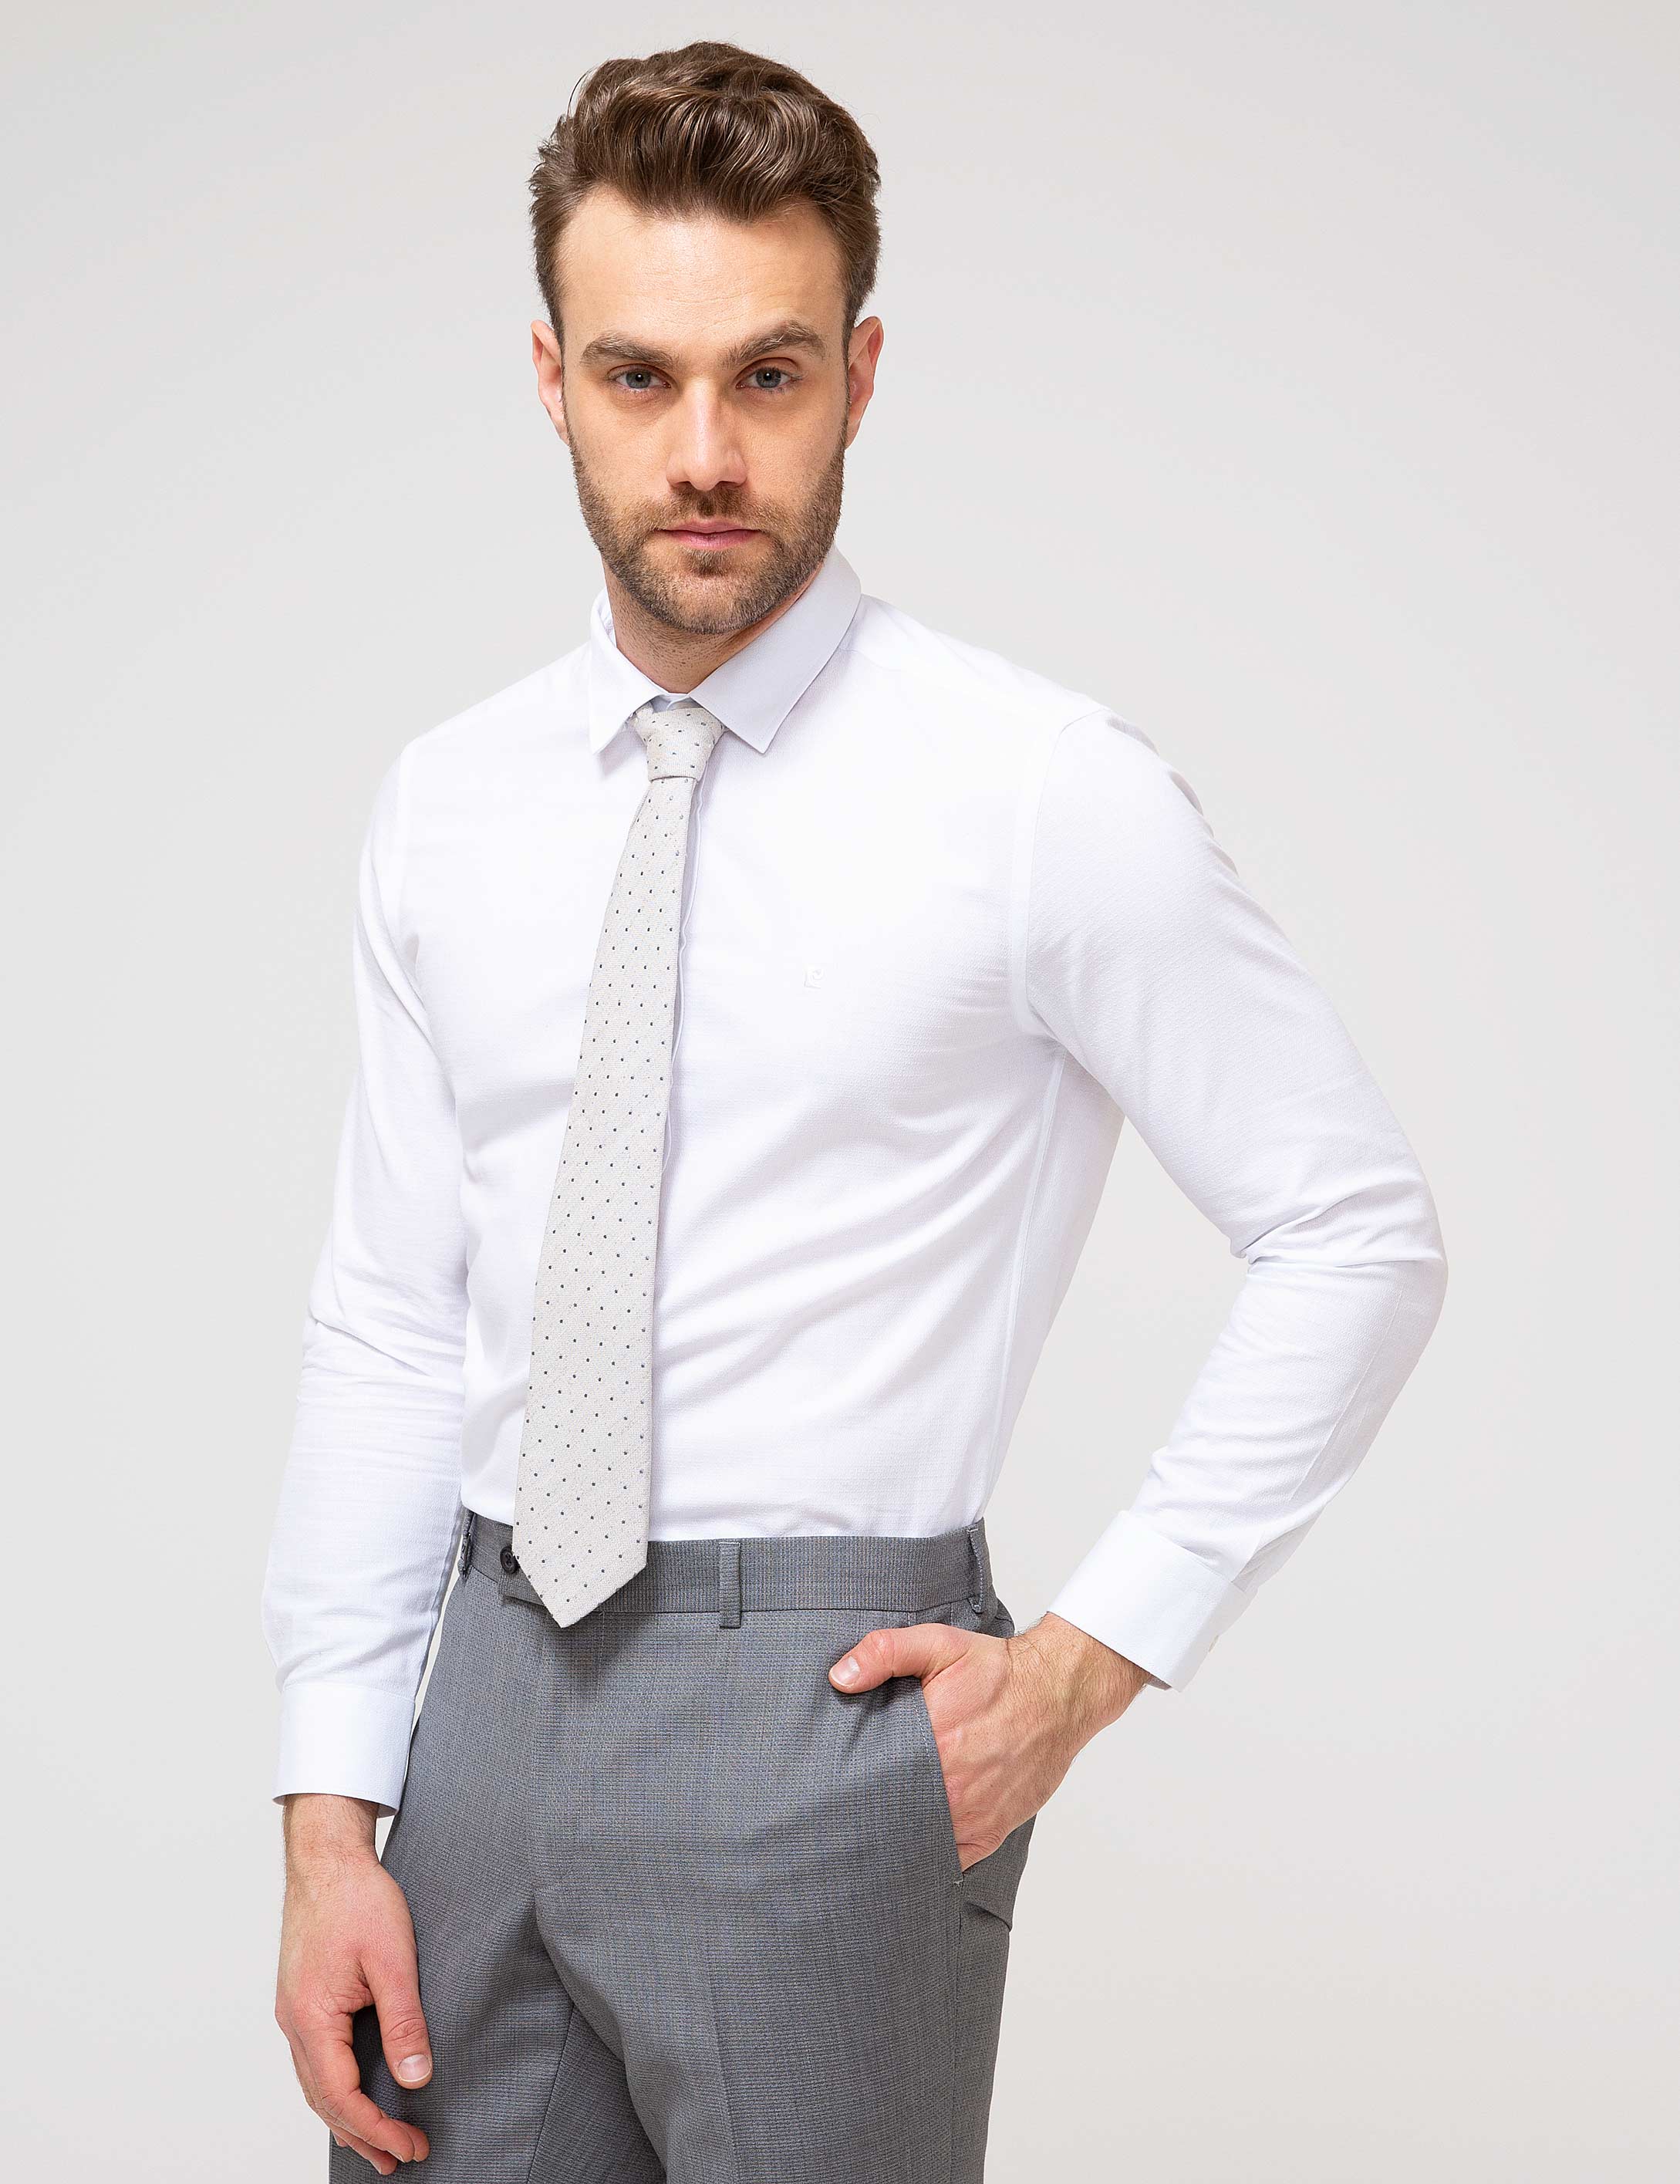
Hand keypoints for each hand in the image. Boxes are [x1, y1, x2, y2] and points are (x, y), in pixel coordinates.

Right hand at [275, 1795, 432, 2171]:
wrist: (327, 1856)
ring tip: (381, 2142)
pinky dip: (336, 2087)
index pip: (342, 2096)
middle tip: (403, 2157)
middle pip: (324, 2100)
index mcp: (312, 2018)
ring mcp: (294, 2011)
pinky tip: (357, 2092)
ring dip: (348, 2116)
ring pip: (316, 2084)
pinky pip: (315, 2060)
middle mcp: (294, 2023)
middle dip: (363, 2134)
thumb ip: (404, 2021)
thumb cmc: (357, 1898)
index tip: (410, 2146)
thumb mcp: (393, 1959)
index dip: (377, 2128)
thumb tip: (415, 2079)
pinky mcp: (302, 1998)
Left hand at [828, 1610, 1148, 1868]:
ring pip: (919, 1842)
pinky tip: (911, 1846)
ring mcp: (974, 1815)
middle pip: (893, 1816)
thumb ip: (885, 1653)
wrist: (1058, 1691)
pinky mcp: (993, 1830)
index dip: (849, 1788)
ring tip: (869, 1833)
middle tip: (842, 1813)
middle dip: (868, 1816)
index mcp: (933, 1744)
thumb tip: (840, 1678)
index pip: (873, 1781)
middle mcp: (953, 1787)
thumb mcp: (938, 1643)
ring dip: (897, 1838)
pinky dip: (932, 1853)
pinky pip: (952, 1858)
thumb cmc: (998, 1670)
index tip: (830, 1789)